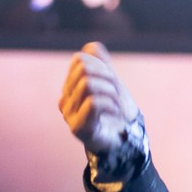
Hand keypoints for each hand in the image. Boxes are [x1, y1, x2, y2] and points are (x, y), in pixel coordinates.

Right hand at [58, 42, 140, 157]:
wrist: (126, 144)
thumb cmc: (118, 115)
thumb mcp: (112, 84)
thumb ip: (102, 64)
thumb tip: (92, 47)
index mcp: (69, 87)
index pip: (81, 60)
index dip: (102, 66)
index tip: (115, 83)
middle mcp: (65, 100)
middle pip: (83, 69)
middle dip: (108, 78)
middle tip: (119, 95)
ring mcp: (69, 115)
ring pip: (87, 84)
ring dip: (111, 92)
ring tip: (119, 106)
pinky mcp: (78, 128)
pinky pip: (93, 103)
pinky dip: (111, 105)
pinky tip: (117, 114)